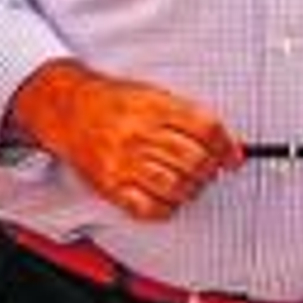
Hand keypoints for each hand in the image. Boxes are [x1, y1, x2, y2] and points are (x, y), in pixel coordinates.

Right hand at [11, 61, 241, 220]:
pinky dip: (166, 208)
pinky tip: (165, 196)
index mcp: (153, 107)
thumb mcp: (153, 94)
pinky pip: (149, 208)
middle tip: (206, 169)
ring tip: (185, 182)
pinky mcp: (110, 185)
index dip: (227, 147)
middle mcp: (138, 133)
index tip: (233, 158)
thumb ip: (189, 118)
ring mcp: (123, 161)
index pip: (205, 129)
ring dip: (190, 189)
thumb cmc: (113, 102)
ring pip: (176, 187)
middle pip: (194, 160)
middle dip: (209, 170)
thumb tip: (228, 147)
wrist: (68, 108)